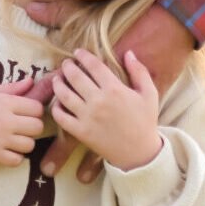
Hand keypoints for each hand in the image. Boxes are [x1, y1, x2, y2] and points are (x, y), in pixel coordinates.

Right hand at [0, 75, 50, 166]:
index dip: (34, 110)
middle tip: (22, 127)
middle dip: (32, 127)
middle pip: (37, 127)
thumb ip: (12, 88)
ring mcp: (0, 140)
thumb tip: (32, 81)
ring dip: (24, 143)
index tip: (26, 113)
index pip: (37, 108)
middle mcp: (5, 122)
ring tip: (13, 139)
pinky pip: (17, 160)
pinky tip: (7, 150)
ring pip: (29, 145)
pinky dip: (15, 157)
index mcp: (5, 103)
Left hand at [43, 6, 195, 180]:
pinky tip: (58, 101)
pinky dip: (55, 107)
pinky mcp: (81, 132)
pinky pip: (61, 116)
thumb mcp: (149, 94)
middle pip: (76, 77)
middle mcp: (99, 101)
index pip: (94, 66)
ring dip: (58, 83)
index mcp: (115, 89)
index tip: (78, 52)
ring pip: (64, 94)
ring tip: (57, 78)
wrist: (139, 153)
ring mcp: (88, 117)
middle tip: (66, 63)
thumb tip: (128, 52)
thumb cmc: (145, 121)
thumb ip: (139, 72)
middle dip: (68, 66)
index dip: (83, 56)